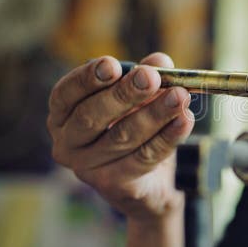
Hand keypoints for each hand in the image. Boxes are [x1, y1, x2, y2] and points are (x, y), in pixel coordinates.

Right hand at [48, 52, 194, 221]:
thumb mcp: (140, 96)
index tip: (112, 64)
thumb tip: (159, 62)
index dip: (87, 79)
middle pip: (92, 116)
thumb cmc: (135, 125)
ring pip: (123, 136)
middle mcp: (67, 143)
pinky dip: (168, 136)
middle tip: (151, 78)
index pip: (65, 94)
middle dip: (124, 94)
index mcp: (62, 115)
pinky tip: (185, 120)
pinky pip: (144, 157)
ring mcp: (88, 168)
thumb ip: (148, 75)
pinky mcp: (114, 185)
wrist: (149, 180)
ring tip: (180, 96)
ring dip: (155, 113)